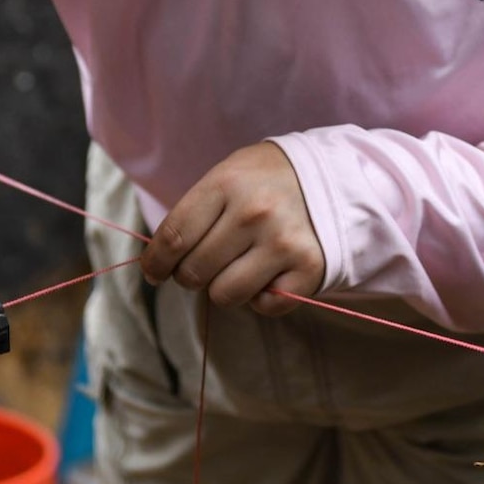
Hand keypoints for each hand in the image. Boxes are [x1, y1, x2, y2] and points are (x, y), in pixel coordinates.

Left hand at [145, 142, 325, 316]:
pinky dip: (261, 297)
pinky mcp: (309, 268)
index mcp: (226, 183)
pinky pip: (264, 306)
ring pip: (224, 295)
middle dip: (190, 274)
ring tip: (239, 265)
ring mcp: (283, 241)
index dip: (155, 263)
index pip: (173, 238)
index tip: (154, 272)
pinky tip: (269, 272)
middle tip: (207, 261)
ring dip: (224, 287)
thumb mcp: (225, 178)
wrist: (329, 177)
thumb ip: (191, 216)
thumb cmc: (263, 182)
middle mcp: (254, 212)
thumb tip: (157, 265)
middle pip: (194, 272)